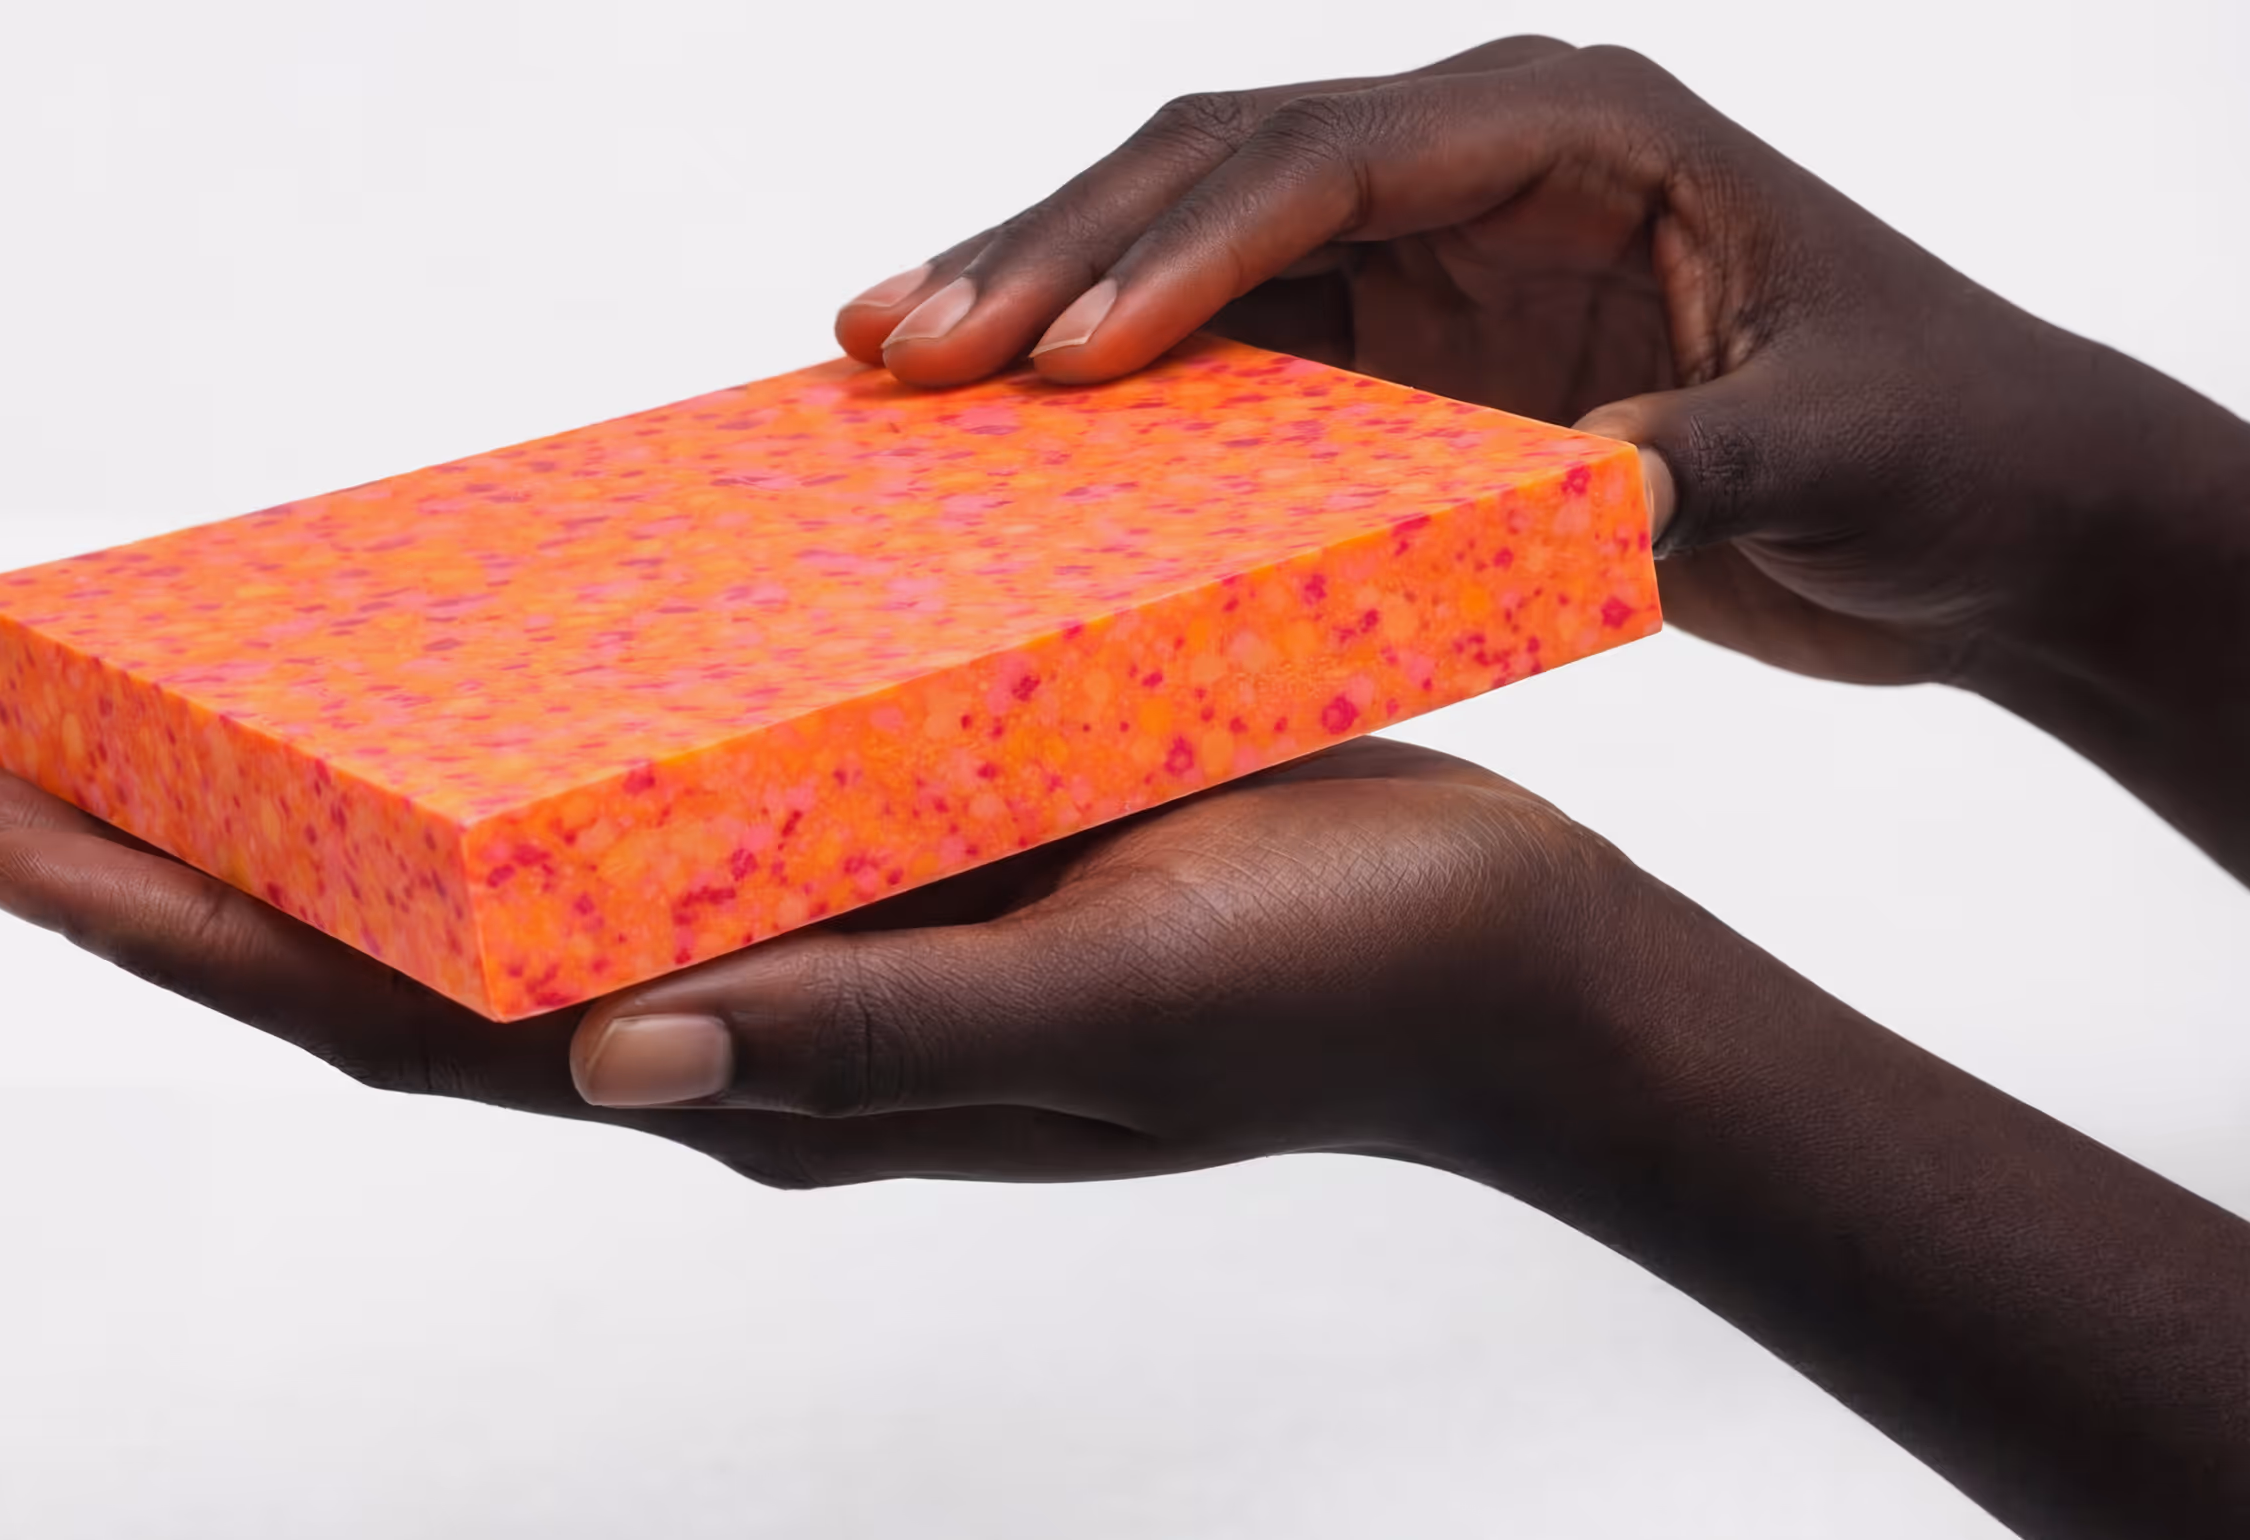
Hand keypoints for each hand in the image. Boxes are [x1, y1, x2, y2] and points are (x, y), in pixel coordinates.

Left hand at [0, 736, 1640, 1186]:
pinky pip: (631, 805)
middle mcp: (741, 1020)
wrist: (1494, 968)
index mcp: (765, 1082)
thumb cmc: (1325, 993)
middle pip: (385, 960)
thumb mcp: (1096, 1014)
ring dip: (289, 823)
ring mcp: (793, 939)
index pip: (398, 1021)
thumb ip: (856, 1047)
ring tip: (118, 738)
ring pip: (482, 888)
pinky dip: (487, 758)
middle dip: (151, 878)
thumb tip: (601, 1069)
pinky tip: (419, 689)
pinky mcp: (863, 850)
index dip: (172, 934)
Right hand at [834, 37, 2245, 690]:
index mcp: (1583, 128)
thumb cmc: (1950, 437)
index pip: (1341, 158)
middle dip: (1056, 248)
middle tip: (904, 335)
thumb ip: (1710, 454)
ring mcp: (1435, 252)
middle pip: (1221, 169)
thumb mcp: (1843, 441)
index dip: (1190, 246)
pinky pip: (1230, 344)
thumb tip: (1587, 496)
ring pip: (1194, 243)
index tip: (1067, 351)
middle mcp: (1483, 164)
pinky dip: (1117, 379)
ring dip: (1047, 295)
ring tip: (895, 351)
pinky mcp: (1409, 350)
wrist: (1993, 504)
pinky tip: (1009, 417)